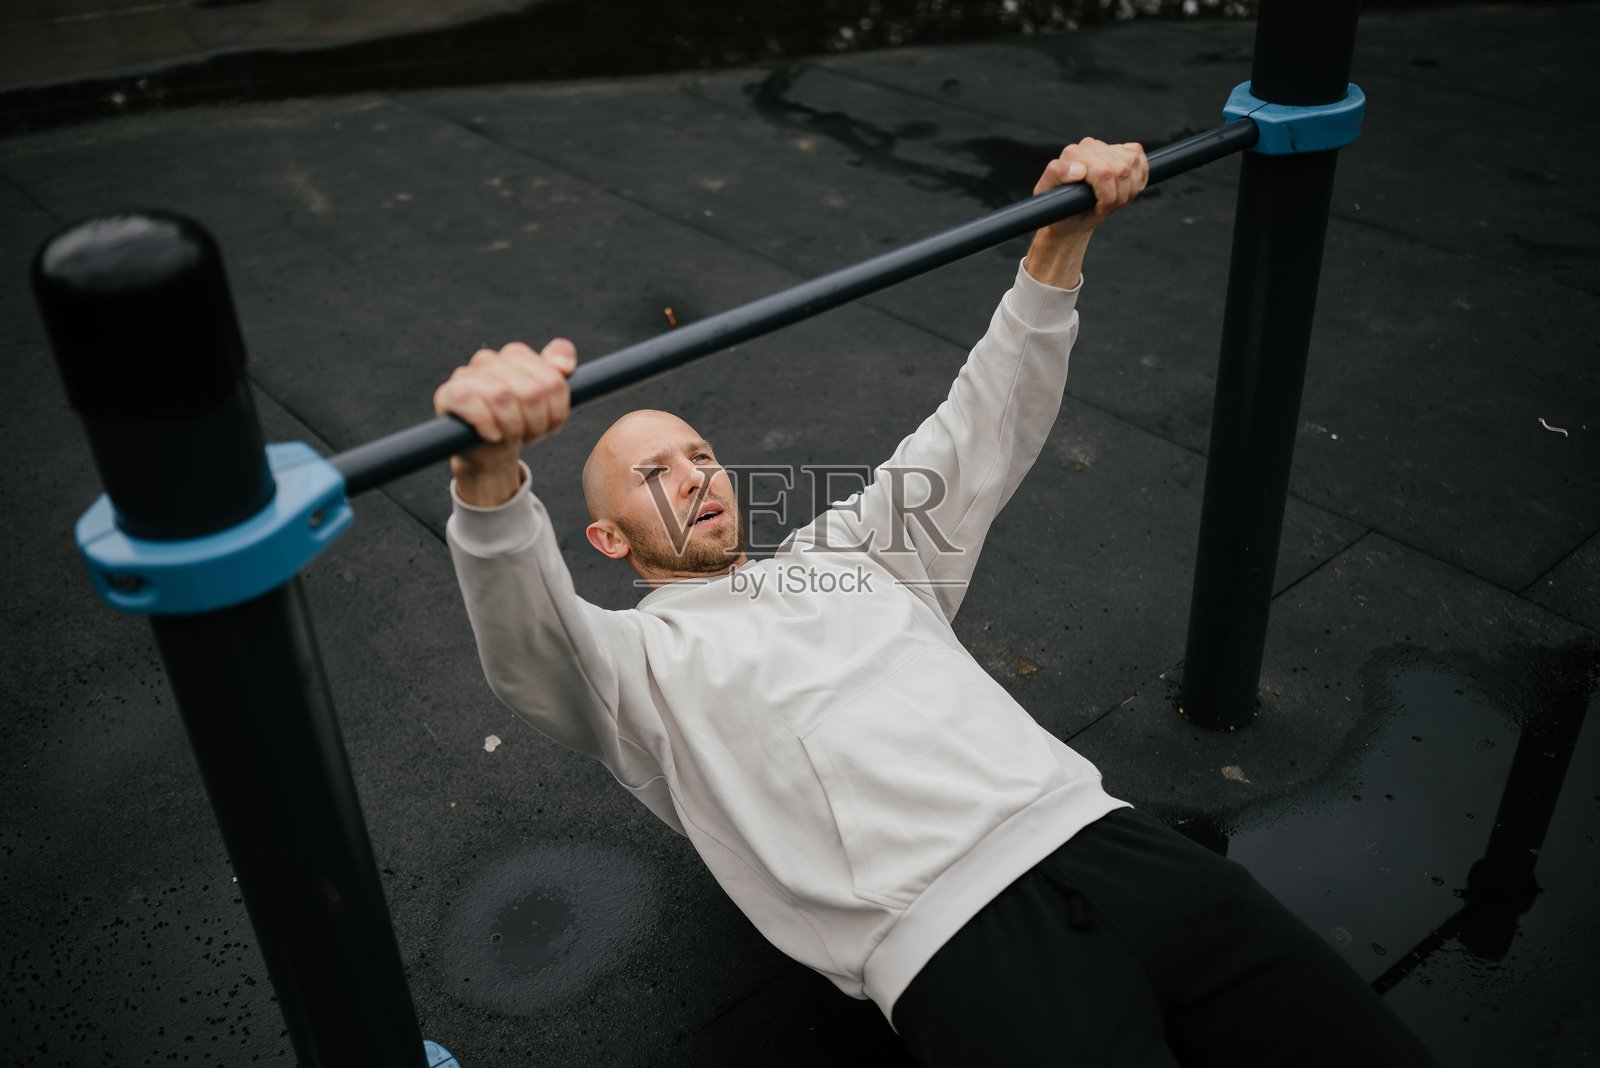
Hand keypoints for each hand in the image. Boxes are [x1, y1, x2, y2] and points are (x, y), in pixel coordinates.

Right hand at [434, 338, 577, 505]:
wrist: (489, 454)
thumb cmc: (519, 425)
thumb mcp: (550, 407)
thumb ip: (559, 380)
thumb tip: (564, 366)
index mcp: (517, 356)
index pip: (553, 380)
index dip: (556, 410)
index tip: (549, 422)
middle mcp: (491, 359)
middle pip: (532, 391)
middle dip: (535, 422)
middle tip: (528, 433)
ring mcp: (467, 374)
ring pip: (503, 396)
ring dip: (512, 427)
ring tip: (510, 436)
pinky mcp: (448, 394)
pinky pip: (474, 405)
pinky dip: (488, 427)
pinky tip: (492, 436)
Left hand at [1034, 137, 1148, 237]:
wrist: (1074, 216)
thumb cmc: (1061, 209)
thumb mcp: (1049, 199)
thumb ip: (1056, 176)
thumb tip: (1079, 169)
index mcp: (1072, 154)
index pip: (1103, 172)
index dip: (1107, 196)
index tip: (1098, 208)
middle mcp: (1090, 146)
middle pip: (1120, 170)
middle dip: (1118, 196)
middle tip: (1105, 207)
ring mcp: (1108, 147)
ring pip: (1132, 166)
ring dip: (1128, 191)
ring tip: (1112, 200)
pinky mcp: (1125, 151)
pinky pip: (1141, 160)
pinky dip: (1138, 181)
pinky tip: (1124, 190)